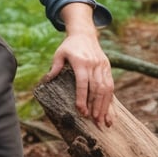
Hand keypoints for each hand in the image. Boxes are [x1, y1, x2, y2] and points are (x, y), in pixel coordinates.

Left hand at [44, 4, 113, 127]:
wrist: (84, 33)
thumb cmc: (69, 45)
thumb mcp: (59, 53)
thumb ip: (55, 67)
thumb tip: (46, 80)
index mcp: (81, 62)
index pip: (83, 83)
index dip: (82, 98)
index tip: (81, 111)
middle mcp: (94, 64)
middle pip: (96, 88)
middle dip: (95, 106)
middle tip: (93, 122)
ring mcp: (102, 66)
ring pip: (106, 89)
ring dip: (104, 106)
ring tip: (101, 121)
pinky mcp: (107, 68)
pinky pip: (111, 85)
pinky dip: (110, 99)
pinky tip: (109, 111)